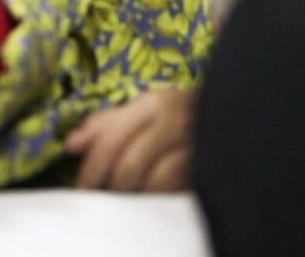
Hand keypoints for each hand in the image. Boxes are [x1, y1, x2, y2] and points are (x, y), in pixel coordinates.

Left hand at [65, 87, 196, 192]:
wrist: (232, 116)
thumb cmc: (178, 114)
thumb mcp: (142, 110)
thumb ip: (105, 124)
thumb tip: (71, 144)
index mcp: (152, 104)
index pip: (111, 140)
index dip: (91, 169)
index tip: (82, 188)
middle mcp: (173, 122)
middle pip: (129, 165)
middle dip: (112, 187)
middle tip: (104, 198)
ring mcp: (194, 147)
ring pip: (153, 183)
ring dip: (134, 196)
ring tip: (126, 198)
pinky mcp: (208, 168)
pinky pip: (176, 193)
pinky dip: (156, 199)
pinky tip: (149, 199)